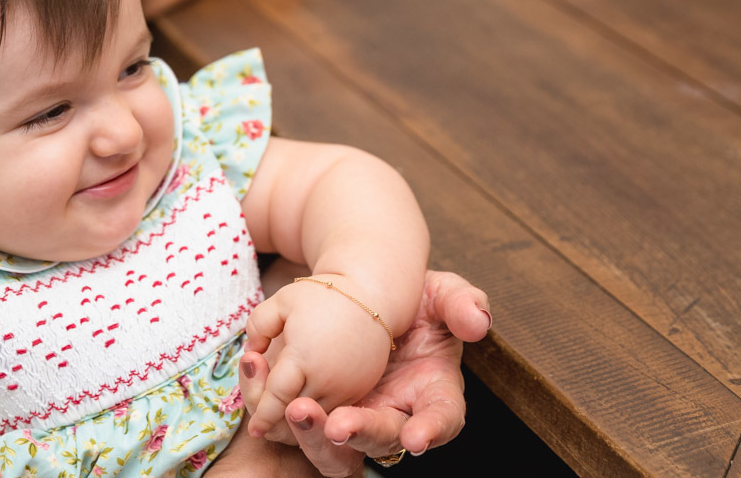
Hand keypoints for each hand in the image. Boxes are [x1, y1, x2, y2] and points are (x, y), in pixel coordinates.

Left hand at [240, 270, 490, 476]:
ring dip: (314, 434)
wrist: (371, 300)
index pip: (442, 418)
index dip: (432, 430)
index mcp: (434, 391)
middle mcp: (397, 414)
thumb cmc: (418, 301)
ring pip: (336, 446)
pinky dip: (278, 410)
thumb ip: (463, 304)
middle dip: (360, 433)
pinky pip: (299, 423)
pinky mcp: (320, 410)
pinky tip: (262, 376)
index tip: (417, 437)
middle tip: (337, 424)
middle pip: (382, 438)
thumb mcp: (444, 293)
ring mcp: (358, 416)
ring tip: (296, 409)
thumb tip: (478, 322)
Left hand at [243, 274, 392, 438]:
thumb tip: (252, 351)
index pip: (277, 397)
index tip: (253, 429)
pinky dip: (316, 411)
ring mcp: (347, 387)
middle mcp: (327, 378)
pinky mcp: (359, 390)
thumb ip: (258, 325)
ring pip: (314, 419)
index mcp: (304, 356)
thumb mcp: (282, 301)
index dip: (263, 415)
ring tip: (281, 394)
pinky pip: (332, 411)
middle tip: (261, 396)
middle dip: (273, 414)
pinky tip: (304, 395)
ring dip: (294, 416)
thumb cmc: (321, 297)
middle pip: (292, 413)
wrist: (370, 297)